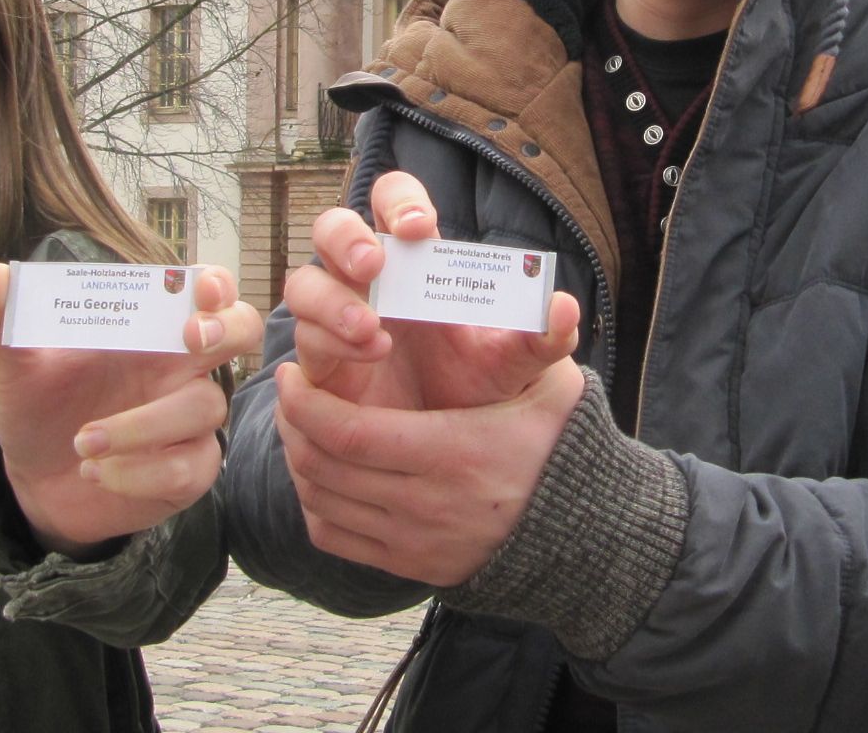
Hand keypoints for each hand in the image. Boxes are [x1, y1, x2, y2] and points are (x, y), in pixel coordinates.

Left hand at [0, 261, 264, 555]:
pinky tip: (95, 472)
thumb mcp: (17, 366)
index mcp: (149, 331)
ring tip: (83, 443)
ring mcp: (190, 421)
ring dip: (140, 425)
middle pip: (241, 332)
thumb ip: (6, 323)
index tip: (200, 291)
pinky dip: (138, 472)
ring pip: (202, 407)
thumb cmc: (42, 410)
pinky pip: (187, 467)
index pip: (206, 291)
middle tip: (191, 341)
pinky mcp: (188, 472)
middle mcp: (180, 369)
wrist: (33, 481)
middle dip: (225, 330)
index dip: (216, 284)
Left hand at [273, 354, 585, 584]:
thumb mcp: (556, 391)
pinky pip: (336, 538)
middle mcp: (429, 503)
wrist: (580, 533)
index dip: (306, 405)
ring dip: (298, 461)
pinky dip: (315, 503)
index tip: (290, 374)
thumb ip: (545, 343)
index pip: (351, 435)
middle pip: (325, 468)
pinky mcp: (411, 567)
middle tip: (286, 392)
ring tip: (298, 425)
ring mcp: (417, 542)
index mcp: (455, 452)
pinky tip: (320, 471)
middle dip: (292, 426)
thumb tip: (559, 299)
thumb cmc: (559, 445)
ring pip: (323, 503)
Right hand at [285, 170, 579, 409]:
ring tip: (372, 329)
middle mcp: (367, 282)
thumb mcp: (514, 364)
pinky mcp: (318, 364)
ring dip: (332, 300)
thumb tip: (564, 309)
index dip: (398, 202)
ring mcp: (334, 319)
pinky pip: (303, 342)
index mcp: (414, 260)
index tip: (420, 227)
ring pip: (304, 284)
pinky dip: (328, 343)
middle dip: (346, 238)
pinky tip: (368, 357)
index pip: (392, 202)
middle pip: (330, 228)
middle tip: (375, 265)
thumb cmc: (477, 386)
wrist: (448, 452)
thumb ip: (541, 338)